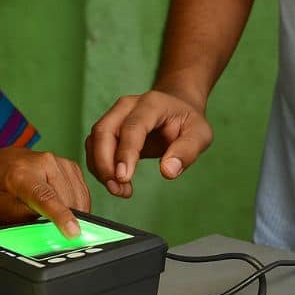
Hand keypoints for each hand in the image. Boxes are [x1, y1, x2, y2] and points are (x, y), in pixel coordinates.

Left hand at [0, 147, 90, 237]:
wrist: (4, 162)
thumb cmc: (0, 185)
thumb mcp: (2, 209)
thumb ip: (26, 220)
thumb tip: (49, 230)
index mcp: (22, 175)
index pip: (45, 197)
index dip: (61, 215)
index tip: (73, 232)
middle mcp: (44, 164)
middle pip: (67, 201)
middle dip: (63, 220)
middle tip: (47, 223)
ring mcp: (60, 163)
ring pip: (79, 199)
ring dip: (72, 213)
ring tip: (51, 211)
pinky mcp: (72, 166)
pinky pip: (82, 193)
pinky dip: (76, 205)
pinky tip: (61, 204)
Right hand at [85, 90, 212, 197]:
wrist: (176, 107)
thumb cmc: (187, 122)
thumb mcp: (200, 135)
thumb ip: (186, 152)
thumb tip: (168, 172)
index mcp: (151, 104)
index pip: (132, 127)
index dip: (125, 153)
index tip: (124, 178)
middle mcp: (127, 106)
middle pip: (103, 131)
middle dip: (105, 163)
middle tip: (117, 189)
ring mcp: (114, 115)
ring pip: (94, 140)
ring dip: (100, 168)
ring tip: (119, 190)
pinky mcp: (107, 128)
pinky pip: (94, 147)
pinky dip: (99, 167)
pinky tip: (114, 182)